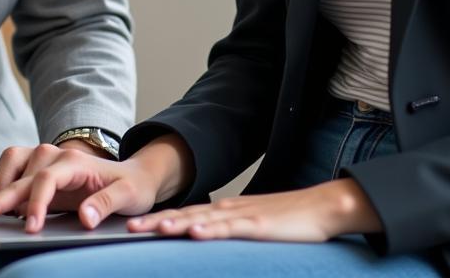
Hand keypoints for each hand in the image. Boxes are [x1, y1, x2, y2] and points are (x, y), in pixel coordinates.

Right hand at [0, 134, 191, 233]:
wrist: (134, 175)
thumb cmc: (131, 186)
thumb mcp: (127, 195)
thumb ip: (106, 204)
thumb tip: (85, 219)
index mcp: (76, 162)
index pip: (47, 178)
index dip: (36, 203)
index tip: (31, 229)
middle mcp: (56, 156)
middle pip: (21, 174)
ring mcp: (45, 162)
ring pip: (11, 163)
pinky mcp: (40, 172)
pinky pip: (13, 171)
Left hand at [127, 180, 382, 241]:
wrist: (322, 207)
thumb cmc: (289, 222)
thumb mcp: (252, 228)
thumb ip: (230, 233)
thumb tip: (207, 241)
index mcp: (225, 211)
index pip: (185, 215)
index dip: (158, 220)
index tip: (132, 226)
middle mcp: (228, 210)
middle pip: (186, 215)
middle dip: (156, 222)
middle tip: (127, 227)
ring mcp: (243, 215)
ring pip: (203, 219)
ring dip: (176, 224)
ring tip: (152, 229)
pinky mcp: (259, 225)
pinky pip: (231, 228)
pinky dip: (212, 229)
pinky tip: (196, 232)